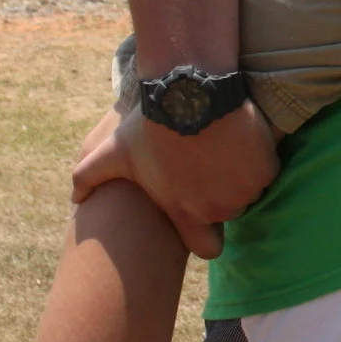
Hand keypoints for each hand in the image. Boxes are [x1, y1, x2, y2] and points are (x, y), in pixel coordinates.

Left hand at [72, 103, 277, 258]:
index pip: (206, 248)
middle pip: (229, 211)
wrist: (190, 93)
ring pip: (249, 189)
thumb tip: (74, 201)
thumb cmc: (150, 126)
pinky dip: (260, 158)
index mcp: (184, 212)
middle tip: (211, 165)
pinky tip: (243, 138)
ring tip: (225, 148)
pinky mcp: (266, 170)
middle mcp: (217, 209)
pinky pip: (267, 170)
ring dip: (241, 176)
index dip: (206, 235)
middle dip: (223, 194)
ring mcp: (244, 190)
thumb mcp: (112, 153)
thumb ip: (87, 179)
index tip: (203, 214)